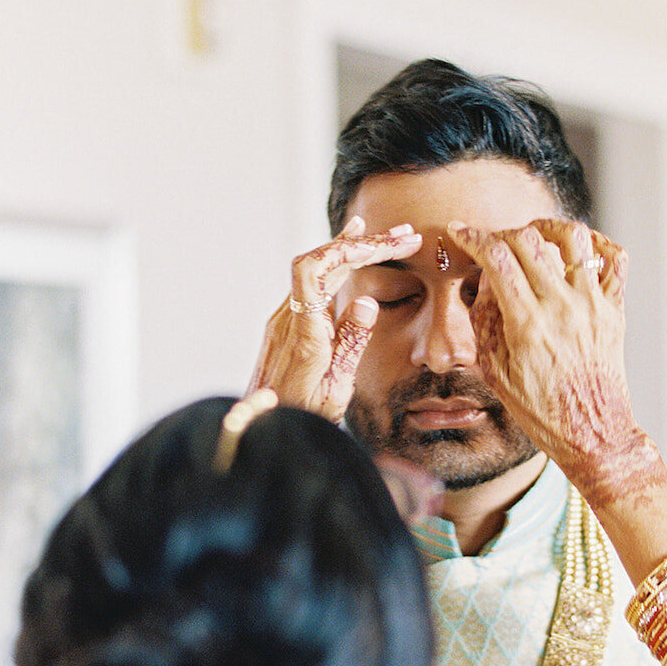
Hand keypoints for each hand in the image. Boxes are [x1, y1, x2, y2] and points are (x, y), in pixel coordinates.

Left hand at [247, 218, 421, 422]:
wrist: (261, 429)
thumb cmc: (301, 416)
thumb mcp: (335, 389)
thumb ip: (352, 344)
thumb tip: (367, 301)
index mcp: (304, 334)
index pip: (313, 271)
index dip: (343, 248)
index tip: (380, 244)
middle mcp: (289, 319)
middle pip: (322, 264)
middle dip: (365, 246)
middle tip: (404, 236)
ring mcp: (284, 319)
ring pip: (317, 271)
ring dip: (353, 252)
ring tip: (389, 238)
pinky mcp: (287, 325)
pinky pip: (312, 284)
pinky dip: (337, 266)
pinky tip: (352, 254)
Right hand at [448, 218, 661, 509]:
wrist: (592, 434)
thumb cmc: (540, 412)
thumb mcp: (496, 372)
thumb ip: (485, 322)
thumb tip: (485, 281)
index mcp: (528, 324)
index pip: (498, 259)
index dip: (473, 238)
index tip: (460, 232)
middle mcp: (563, 307)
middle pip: (530, 240)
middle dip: (503, 233)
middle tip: (493, 243)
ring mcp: (593, 305)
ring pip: (574, 237)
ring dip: (548, 228)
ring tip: (534, 238)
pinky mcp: (615, 310)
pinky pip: (615, 258)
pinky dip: (596, 245)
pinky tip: (577, 253)